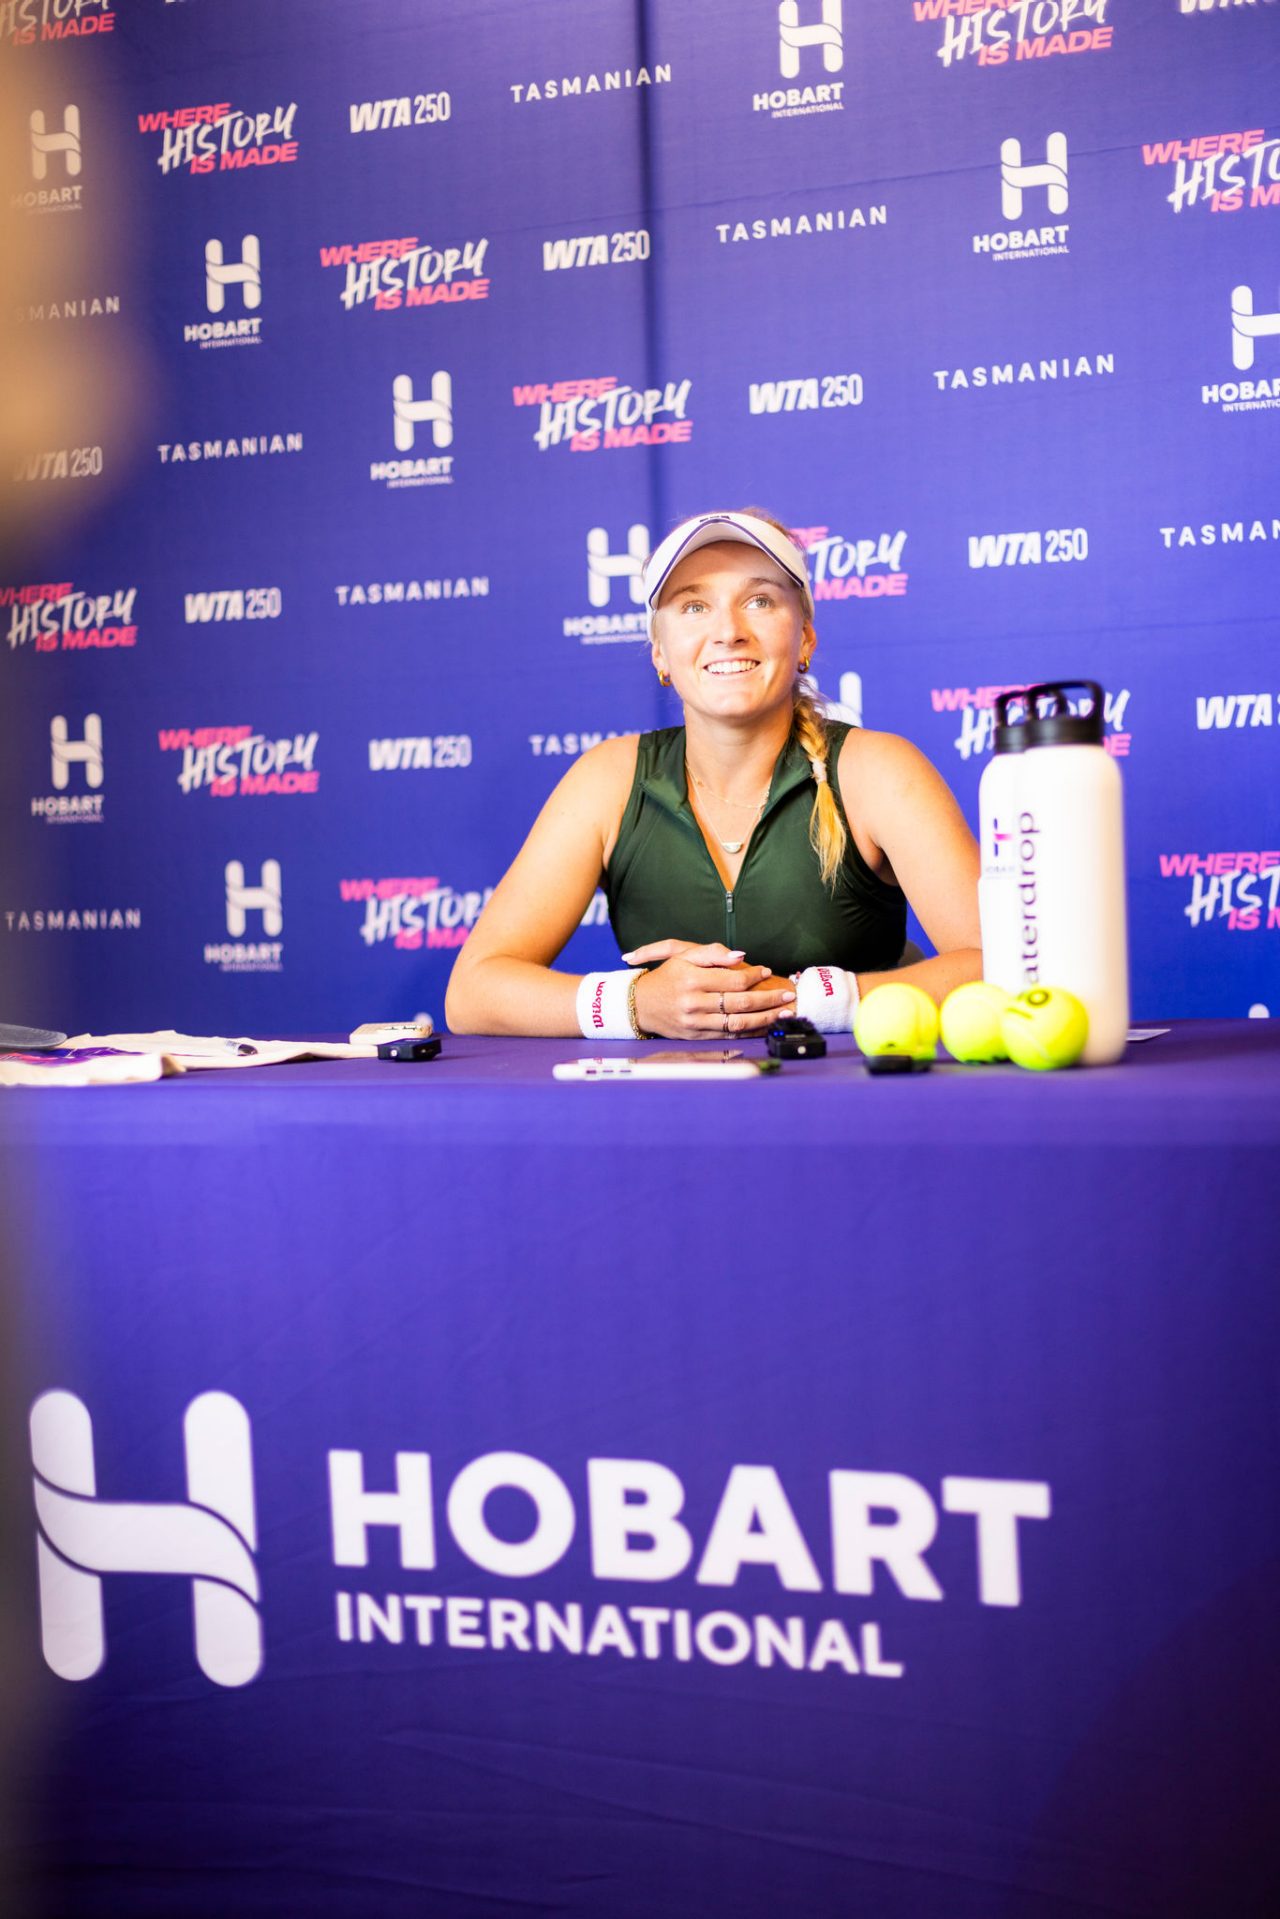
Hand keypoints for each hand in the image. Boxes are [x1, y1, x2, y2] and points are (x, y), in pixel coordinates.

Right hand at [622, 939, 795, 1039]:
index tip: (766, 972)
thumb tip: (741, 956)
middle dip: (769, 999)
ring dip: (766, 1019)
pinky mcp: (697, 1037)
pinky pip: (729, 1036)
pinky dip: (751, 1032)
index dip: (754, 976)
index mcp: (692, 979)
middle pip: (741, 1003)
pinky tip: (766, 1026)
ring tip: (784, 1013)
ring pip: (739, 1023)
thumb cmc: (665, 978)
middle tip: (787, 995)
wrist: (639, 1005)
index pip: (733, 979)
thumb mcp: (682, 956)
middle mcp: (695, 1003)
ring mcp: (696, 1023)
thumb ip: (712, 953)